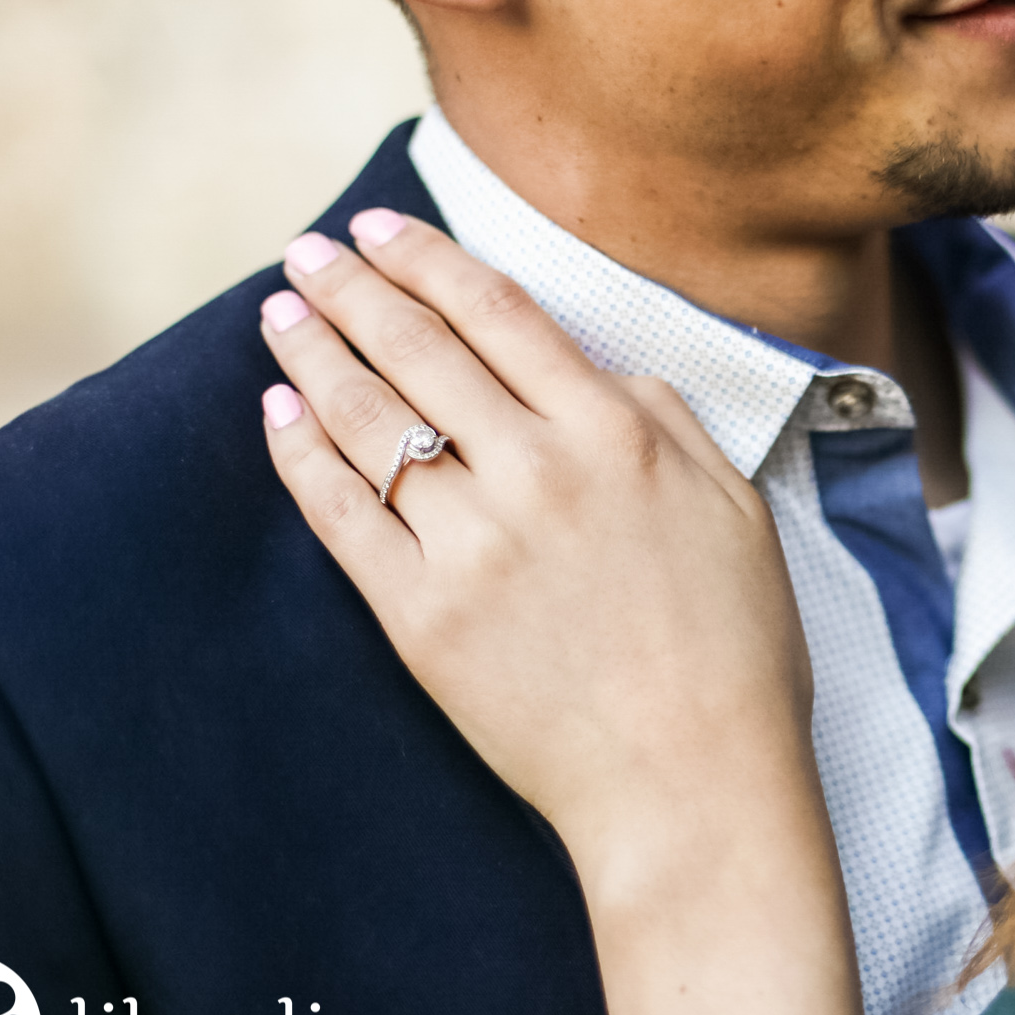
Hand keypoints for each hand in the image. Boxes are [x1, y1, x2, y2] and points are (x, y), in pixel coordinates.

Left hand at [256, 212, 878, 1014]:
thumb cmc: (735, 652)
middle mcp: (537, 470)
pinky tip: (278, 416)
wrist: (692, 786)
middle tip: (308, 252)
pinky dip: (302, 457)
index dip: (428, 260)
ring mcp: (473, 544)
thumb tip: (597, 371)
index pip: (498, 313)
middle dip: (353, 289)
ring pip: (368, 421)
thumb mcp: (736, 508)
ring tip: (280, 315)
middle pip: (419, 350)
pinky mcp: (423, 618)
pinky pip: (342, 517)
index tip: (380, 227)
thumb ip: (665, 419)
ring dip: (314, 354)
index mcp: (617, 434)